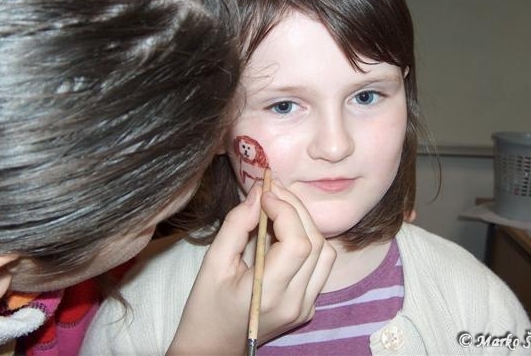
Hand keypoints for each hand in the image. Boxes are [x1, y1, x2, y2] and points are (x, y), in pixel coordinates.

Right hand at [166, 180, 335, 355]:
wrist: (212, 348)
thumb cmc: (205, 308)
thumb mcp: (213, 263)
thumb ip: (236, 225)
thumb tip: (258, 193)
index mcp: (269, 294)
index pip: (297, 244)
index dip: (286, 210)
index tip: (265, 192)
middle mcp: (295, 303)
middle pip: (315, 243)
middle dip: (296, 209)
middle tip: (273, 191)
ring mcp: (305, 307)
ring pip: (325, 253)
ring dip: (305, 224)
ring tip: (279, 208)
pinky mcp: (308, 307)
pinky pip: (320, 266)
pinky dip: (307, 242)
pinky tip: (285, 232)